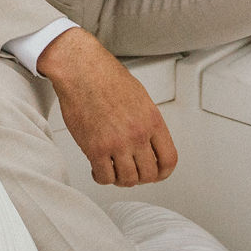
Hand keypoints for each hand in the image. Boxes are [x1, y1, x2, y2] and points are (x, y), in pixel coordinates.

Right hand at [37, 28, 176, 186]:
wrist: (81, 70)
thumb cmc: (106, 77)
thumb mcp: (140, 98)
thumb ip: (147, 123)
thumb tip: (149, 141)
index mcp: (152, 121)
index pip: (169, 160)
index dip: (163, 172)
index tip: (157, 174)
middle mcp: (137, 135)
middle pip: (149, 174)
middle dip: (140, 177)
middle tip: (131, 171)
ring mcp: (116, 144)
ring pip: (127, 180)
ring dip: (121, 179)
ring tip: (114, 169)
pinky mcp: (95, 148)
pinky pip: (104, 177)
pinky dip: (102, 177)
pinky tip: (98, 168)